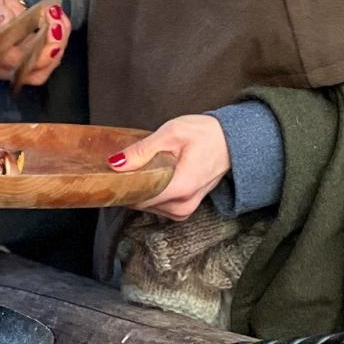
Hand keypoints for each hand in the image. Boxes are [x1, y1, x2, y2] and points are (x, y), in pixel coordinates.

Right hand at [0, 0, 67, 86]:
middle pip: (31, 69)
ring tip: (59, 19)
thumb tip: (6, 24)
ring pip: (44, 67)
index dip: (31, 48)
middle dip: (50, 46)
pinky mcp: (30, 59)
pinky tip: (60, 21)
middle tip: (57, 22)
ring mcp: (16, 65)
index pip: (10, 60)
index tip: (47, 26)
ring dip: (59, 43)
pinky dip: (61, 40)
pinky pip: (50, 58)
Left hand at [109, 114, 230, 220]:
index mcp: (180, 188)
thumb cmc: (206, 134)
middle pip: (141, 203)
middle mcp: (182, 205)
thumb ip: (142, 150)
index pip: (138, 198)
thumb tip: (116, 163)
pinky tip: (154, 175)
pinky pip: (158, 205)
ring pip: (148, 206)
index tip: (112, 172)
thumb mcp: (171, 133)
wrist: (232, 141)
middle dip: (130, 185)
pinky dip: (152, 192)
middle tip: (127, 163)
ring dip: (141, 189)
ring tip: (143, 166)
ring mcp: (185, 210)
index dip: (122, 185)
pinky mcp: (185, 208)